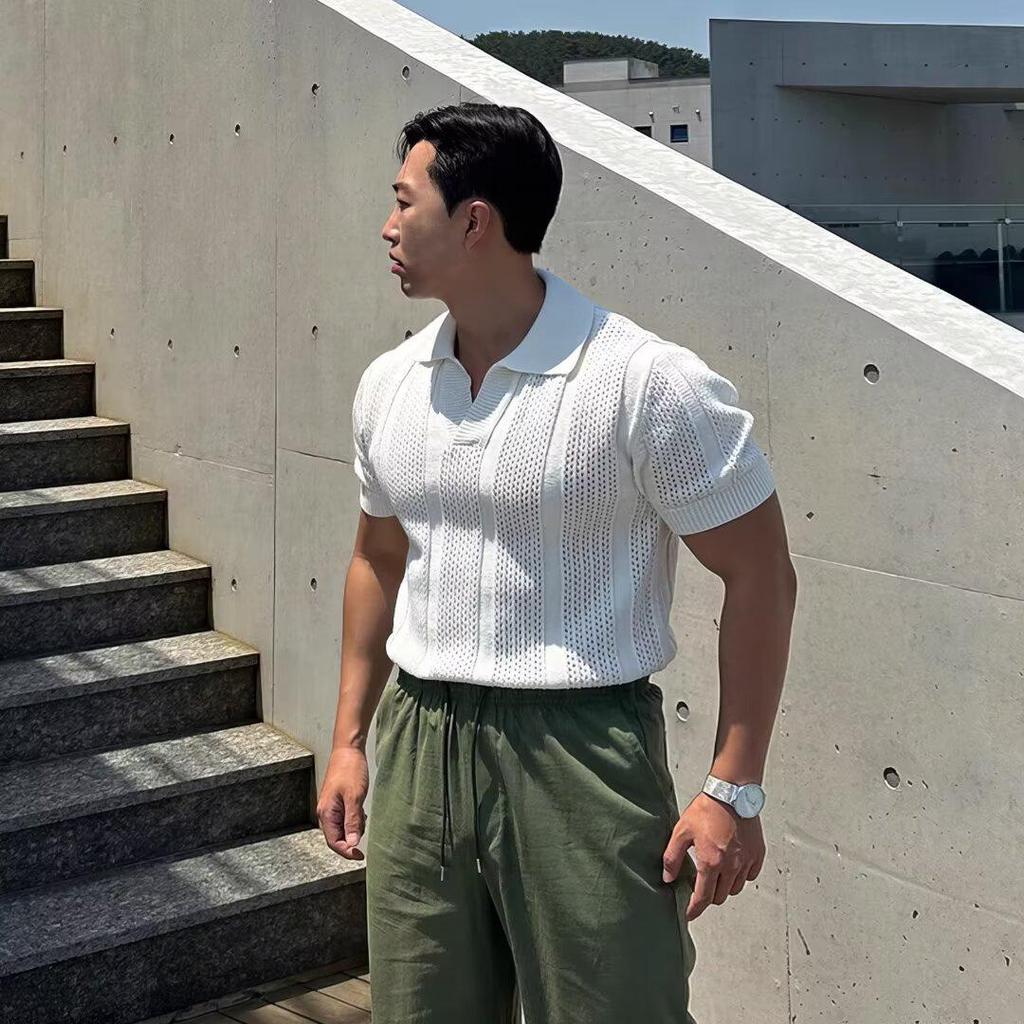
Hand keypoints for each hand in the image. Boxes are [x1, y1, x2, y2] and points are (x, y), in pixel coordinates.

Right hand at [316, 745, 368, 858]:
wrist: (348, 749)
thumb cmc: (350, 769)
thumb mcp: (354, 797)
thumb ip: (352, 821)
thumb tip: (352, 844)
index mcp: (326, 813)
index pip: (334, 842)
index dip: (347, 852)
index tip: (361, 856)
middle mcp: (326, 812)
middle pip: (337, 837)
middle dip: (351, 838)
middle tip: (364, 827)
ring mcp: (331, 807)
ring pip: (342, 828)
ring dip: (354, 828)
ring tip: (363, 816)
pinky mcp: (338, 802)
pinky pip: (345, 819)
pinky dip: (355, 820)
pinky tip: (362, 812)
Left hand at [662, 791, 764, 920]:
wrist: (731, 792)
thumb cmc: (706, 809)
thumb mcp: (681, 831)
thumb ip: (672, 857)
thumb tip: (667, 878)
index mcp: (711, 862)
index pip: (702, 898)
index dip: (694, 910)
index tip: (688, 915)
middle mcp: (731, 866)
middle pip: (719, 896)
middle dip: (708, 896)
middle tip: (700, 886)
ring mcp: (746, 861)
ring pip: (735, 889)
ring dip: (724, 887)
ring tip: (715, 873)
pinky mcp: (757, 854)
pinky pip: (750, 876)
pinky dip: (740, 876)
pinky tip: (732, 865)